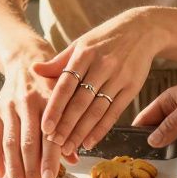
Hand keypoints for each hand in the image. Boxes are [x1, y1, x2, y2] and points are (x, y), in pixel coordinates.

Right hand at [0, 56, 64, 177]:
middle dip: (30, 170)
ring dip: (13, 168)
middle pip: (27, 142)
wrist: (26, 61)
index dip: (49, 159)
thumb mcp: (66, 99)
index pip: (49, 135)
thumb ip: (69, 127)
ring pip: (9, 142)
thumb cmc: (52, 86)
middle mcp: (28, 104)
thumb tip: (74, 159)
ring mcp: (9, 107)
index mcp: (49, 102)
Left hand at [31, 7, 163, 152]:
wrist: (142, 30)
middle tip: (53, 144)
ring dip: (82, 132)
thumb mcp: (81, 43)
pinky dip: (101, 129)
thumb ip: (59, 61)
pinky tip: (90, 142)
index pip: (66, 85)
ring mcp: (119, 78)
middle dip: (66, 126)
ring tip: (68, 147)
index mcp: (85, 53)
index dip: (55, 107)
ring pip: (97, 110)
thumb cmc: (105, 38)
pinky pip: (114, 113)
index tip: (45, 126)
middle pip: (81, 102)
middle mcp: (102, 66)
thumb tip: (34, 69)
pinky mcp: (132, 88)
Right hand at [132, 76, 176, 164]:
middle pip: (162, 137)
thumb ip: (170, 124)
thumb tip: (152, 141)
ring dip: (174, 161)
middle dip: (154, 150)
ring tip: (161, 175)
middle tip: (141, 166)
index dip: (138, 130)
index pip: (149, 117)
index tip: (127, 146)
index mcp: (174, 102)